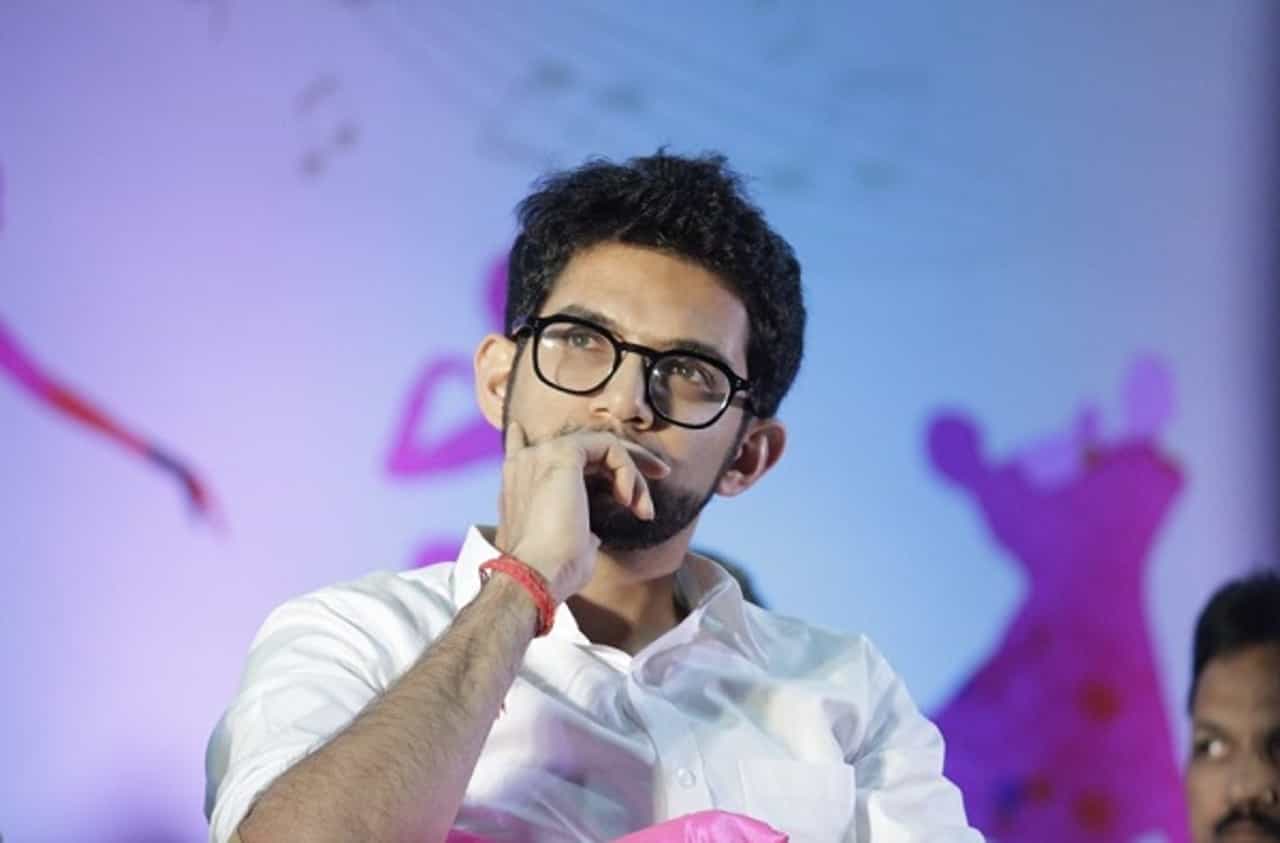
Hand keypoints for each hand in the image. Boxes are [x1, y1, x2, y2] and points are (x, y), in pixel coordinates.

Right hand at [495, 421, 670, 602]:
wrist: (537, 576)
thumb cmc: (554, 570)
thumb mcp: (568, 543)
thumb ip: (578, 527)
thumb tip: (592, 533)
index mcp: (522, 482)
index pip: (545, 449)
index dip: (585, 454)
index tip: (616, 474)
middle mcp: (528, 462)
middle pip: (588, 447)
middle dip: (629, 462)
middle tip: (659, 478)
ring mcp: (542, 454)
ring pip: (603, 446)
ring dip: (632, 474)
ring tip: (642, 509)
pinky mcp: (562, 454)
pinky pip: (609, 446)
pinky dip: (627, 471)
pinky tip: (628, 502)